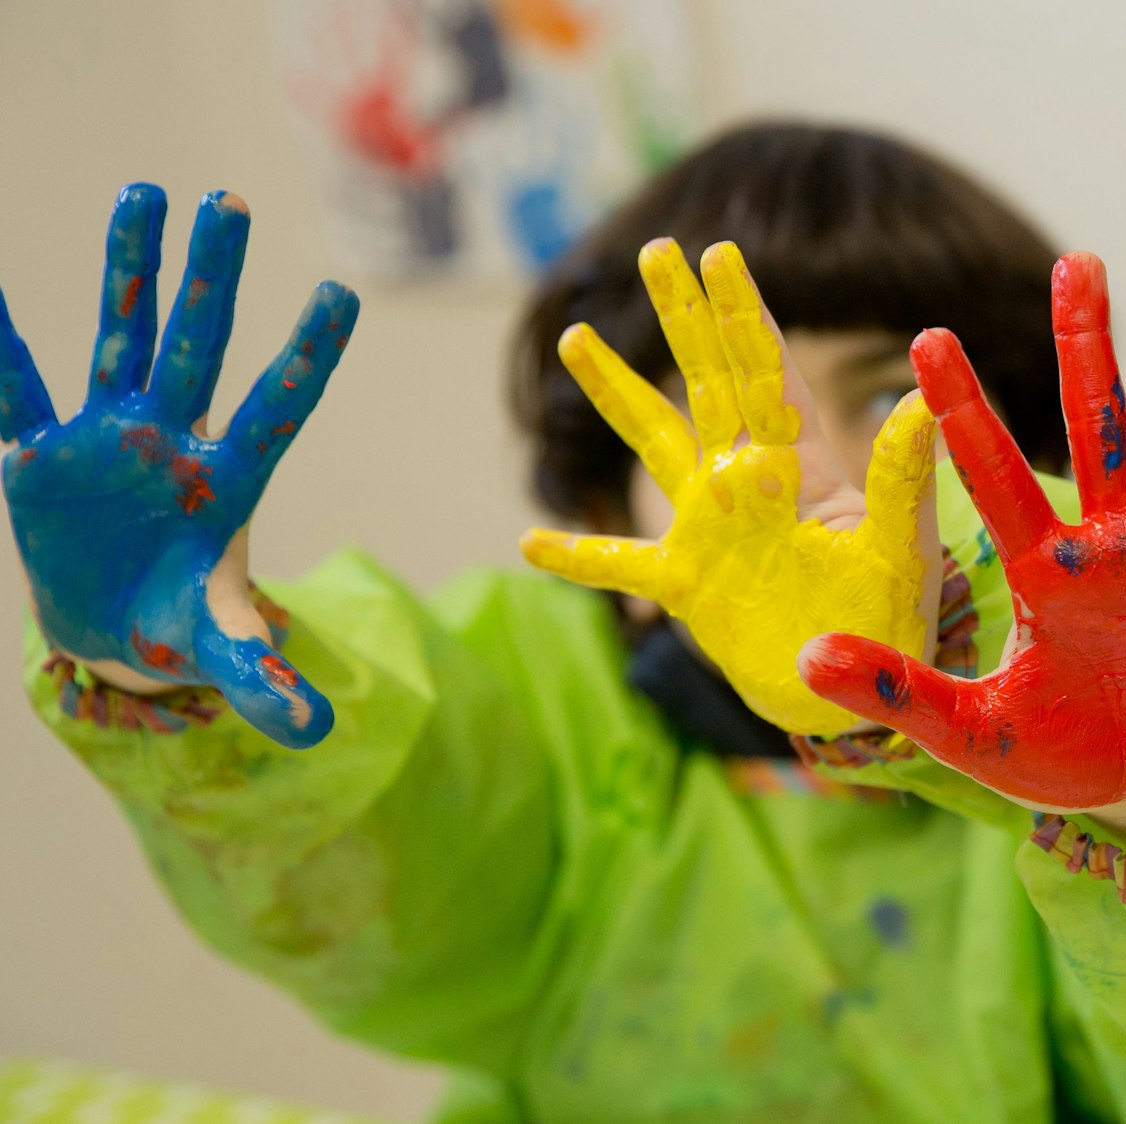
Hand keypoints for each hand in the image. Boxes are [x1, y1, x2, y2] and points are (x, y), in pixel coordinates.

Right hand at [1, 185, 358, 747]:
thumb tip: (314, 731)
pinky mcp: (45, 450)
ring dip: (131, 269)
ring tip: (145, 191)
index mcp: (229, 481)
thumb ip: (264, 682)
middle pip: (200, 347)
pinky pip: (18, 388)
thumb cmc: (178, 625)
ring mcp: (110, 435)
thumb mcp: (221, 652)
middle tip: (232, 201)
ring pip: (123, 335)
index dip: (306, 357)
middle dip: (213, 278)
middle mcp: (174, 440)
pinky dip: (0, 345)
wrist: (113, 623)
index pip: (278, 408)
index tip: (342, 293)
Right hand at [521, 240, 938, 736]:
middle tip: (656, 250)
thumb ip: (902, 476)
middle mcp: (749, 482)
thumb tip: (921, 398)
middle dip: (683, 317)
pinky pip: (618, 563)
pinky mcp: (686, 584)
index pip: (765, 373)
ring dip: (616, 392)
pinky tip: (529, 540)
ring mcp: (710, 528)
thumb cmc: (892, 618)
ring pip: (653, 443)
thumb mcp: (900, 545)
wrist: (858, 695)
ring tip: (577, 336)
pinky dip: (576, 555)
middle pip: (707, 382)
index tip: (719, 253)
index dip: (742, 313)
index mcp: (800, 466)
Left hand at [800, 253, 1125, 836]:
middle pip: (1097, 427)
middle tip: (1073, 260)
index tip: (928, 340)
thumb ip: (898, 693)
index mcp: (1046, 571)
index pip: (995, 476)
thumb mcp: (971, 735)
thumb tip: (805, 660)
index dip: (964, 412)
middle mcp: (1117, 544)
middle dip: (1084, 348)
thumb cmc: (1065, 755)